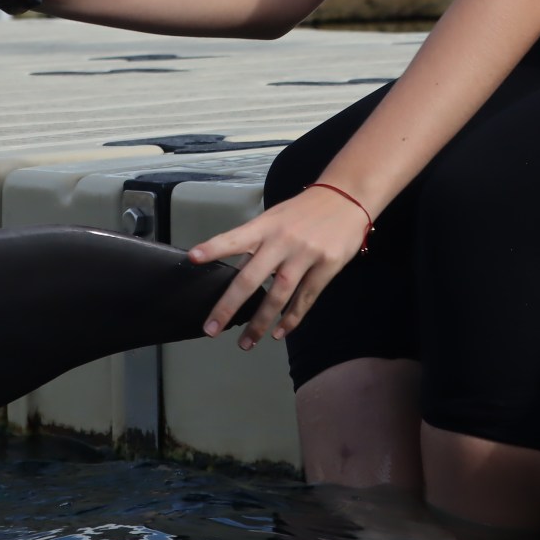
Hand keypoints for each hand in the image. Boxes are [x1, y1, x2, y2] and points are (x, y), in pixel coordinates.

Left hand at [189, 187, 369, 349]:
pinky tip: (278, 332)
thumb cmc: (304, 210)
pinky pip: (305, 298)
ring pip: (278, 294)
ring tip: (246, 343)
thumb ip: (256, 245)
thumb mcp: (276, 219)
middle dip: (229, 305)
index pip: (235, 238)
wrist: (347, 197)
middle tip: (212, 328)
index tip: (193, 258)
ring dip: (260, 322)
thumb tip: (235, 272)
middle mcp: (282, 241)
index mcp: (265, 226)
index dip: (214, 248)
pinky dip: (291, 319)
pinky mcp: (327, 266)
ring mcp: (306, 254)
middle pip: (251, 277)